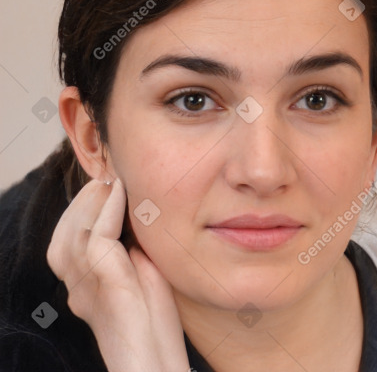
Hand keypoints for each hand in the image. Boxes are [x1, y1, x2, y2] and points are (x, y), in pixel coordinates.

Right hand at [47, 178, 190, 371]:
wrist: (154, 362)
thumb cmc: (153, 324)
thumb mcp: (139, 279)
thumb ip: (129, 253)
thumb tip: (134, 221)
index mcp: (82, 287)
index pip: (68, 241)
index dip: (82, 210)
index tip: (102, 186)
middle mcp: (77, 286)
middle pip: (66, 234)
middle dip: (83, 202)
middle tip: (104, 178)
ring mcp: (86, 286)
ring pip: (76, 231)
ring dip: (94, 200)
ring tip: (111, 181)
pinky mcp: (105, 283)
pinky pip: (98, 236)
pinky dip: (108, 210)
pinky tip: (120, 192)